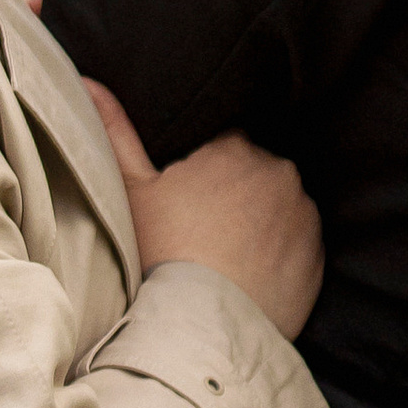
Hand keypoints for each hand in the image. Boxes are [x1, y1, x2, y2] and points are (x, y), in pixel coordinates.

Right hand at [83, 82, 323, 346]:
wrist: (204, 325)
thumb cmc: (162, 252)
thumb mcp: (131, 190)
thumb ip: (115, 130)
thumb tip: (89, 82)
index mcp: (233, 148)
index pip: (224, 141)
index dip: (207, 166)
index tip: (192, 194)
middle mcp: (278, 171)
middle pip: (255, 172)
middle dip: (237, 191)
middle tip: (206, 228)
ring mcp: (303, 213)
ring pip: (280, 206)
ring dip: (263, 220)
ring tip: (229, 254)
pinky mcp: (318, 254)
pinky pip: (300, 244)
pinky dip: (282, 253)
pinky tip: (253, 273)